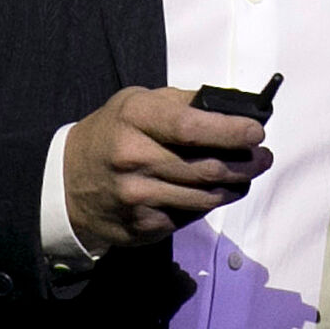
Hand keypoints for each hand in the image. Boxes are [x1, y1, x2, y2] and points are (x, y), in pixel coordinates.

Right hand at [63, 86, 270, 255]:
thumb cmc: (112, 134)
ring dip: (235, 186)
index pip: (191, 127)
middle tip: (262, 157)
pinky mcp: (142, 224)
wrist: (66, 183)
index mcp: (133, 119)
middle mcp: (133, 158)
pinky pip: (190, 216)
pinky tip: (213, 192)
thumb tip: (233, 109)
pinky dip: (208, 204)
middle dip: (245, 163)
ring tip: (247, 175)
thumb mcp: (136, 104)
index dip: (231, 131)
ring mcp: (137, 196)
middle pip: (206, 167)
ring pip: (205, 197)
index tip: (256, 132)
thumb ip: (181, 104)